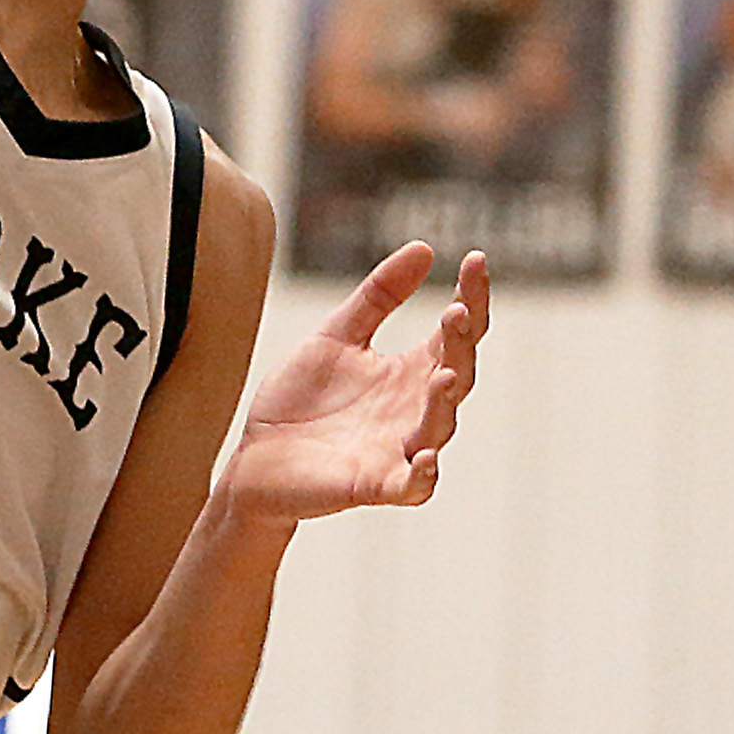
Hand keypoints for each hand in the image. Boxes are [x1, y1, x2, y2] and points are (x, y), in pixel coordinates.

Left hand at [219, 245, 488, 523]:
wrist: (257, 456)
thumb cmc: (301, 399)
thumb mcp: (337, 335)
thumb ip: (378, 297)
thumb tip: (425, 248)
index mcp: (410, 372)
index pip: (455, 332)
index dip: (472, 298)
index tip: (477, 259)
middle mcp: (415, 409)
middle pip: (457, 374)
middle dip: (461, 346)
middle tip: (457, 312)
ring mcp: (399, 448)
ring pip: (439, 427)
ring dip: (444, 402)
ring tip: (444, 374)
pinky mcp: (375, 484)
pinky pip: (412, 486)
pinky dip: (424, 475)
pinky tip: (427, 458)